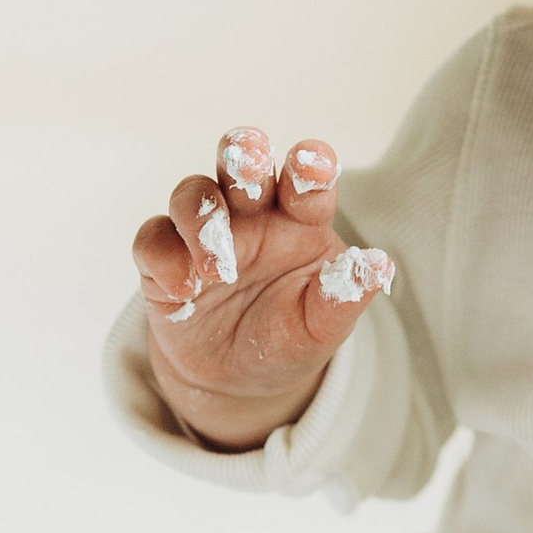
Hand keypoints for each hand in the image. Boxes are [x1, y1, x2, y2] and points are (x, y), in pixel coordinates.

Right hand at [132, 124, 393, 450]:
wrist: (237, 378)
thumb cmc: (289, 337)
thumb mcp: (322, 325)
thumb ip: (344, 295)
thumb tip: (379, 266)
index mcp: (301, 216)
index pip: (306, 177)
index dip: (309, 165)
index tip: (311, 165)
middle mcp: (252, 213)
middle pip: (244, 163)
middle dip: (244, 154)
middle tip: (246, 159)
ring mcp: (204, 231)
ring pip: (194, 194)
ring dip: (203, 218)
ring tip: (221, 268)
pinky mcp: (163, 258)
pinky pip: (154, 240)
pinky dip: (165, 257)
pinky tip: (186, 289)